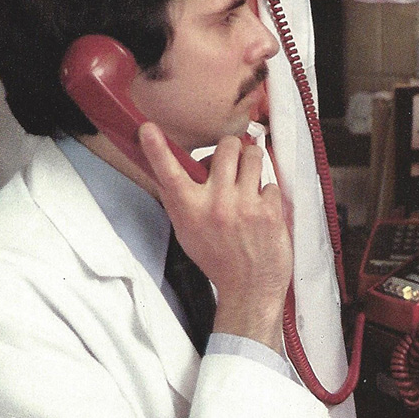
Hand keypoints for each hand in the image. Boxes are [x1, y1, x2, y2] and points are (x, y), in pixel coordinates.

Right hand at [138, 125, 293, 350]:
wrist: (249, 289)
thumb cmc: (217, 260)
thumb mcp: (187, 232)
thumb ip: (180, 201)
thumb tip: (169, 171)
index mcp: (189, 209)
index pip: (168, 173)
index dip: (156, 149)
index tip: (147, 128)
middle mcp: (215, 203)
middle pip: (226, 147)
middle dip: (232, 148)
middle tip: (232, 159)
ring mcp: (244, 205)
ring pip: (253, 155)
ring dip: (252, 161)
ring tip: (250, 176)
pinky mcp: (270, 210)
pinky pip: (271, 182)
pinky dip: (267, 193)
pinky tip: (262, 209)